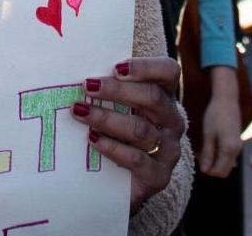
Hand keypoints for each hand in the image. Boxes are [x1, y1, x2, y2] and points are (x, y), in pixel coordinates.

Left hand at [73, 56, 186, 203]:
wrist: (121, 183)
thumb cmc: (117, 134)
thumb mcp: (119, 108)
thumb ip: (109, 87)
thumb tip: (79, 68)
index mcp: (165, 97)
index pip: (169, 72)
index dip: (145, 67)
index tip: (116, 67)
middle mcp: (172, 121)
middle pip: (153, 97)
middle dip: (117, 90)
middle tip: (87, 86)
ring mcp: (169, 150)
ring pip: (140, 129)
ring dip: (107, 118)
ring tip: (80, 112)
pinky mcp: (159, 176)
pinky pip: (136, 159)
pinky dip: (112, 147)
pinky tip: (93, 139)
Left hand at [195, 67, 243, 175]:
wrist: (227, 99)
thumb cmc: (215, 115)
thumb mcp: (208, 134)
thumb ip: (207, 153)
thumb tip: (205, 170)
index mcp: (229, 149)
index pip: (219, 172)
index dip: (208, 170)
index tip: (198, 161)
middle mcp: (237, 150)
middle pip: (224, 171)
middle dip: (212, 168)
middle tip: (200, 157)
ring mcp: (238, 146)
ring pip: (227, 164)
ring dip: (215, 162)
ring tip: (203, 150)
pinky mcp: (237, 141)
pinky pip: (229, 156)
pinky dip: (220, 156)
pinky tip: (210, 145)